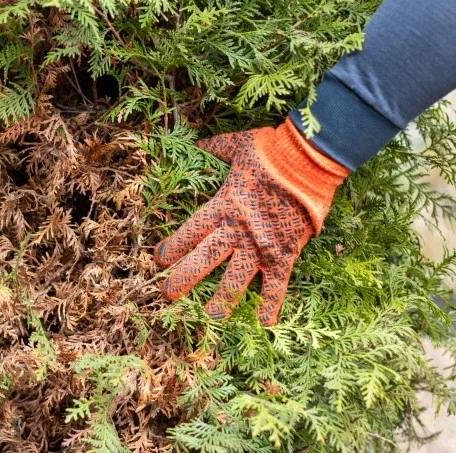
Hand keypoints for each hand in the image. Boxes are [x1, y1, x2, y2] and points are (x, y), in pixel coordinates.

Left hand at [154, 119, 347, 325]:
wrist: (310, 160)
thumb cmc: (272, 150)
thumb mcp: (236, 145)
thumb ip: (214, 148)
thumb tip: (196, 144)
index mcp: (222, 205)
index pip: (190, 231)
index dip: (173, 247)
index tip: (158, 259)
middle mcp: (236, 230)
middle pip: (204, 260)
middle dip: (184, 278)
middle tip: (168, 294)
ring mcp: (260, 246)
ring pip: (235, 280)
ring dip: (222, 300)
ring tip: (210, 314)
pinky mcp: (285, 255)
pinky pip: (276, 286)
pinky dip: (271, 305)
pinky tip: (263, 324)